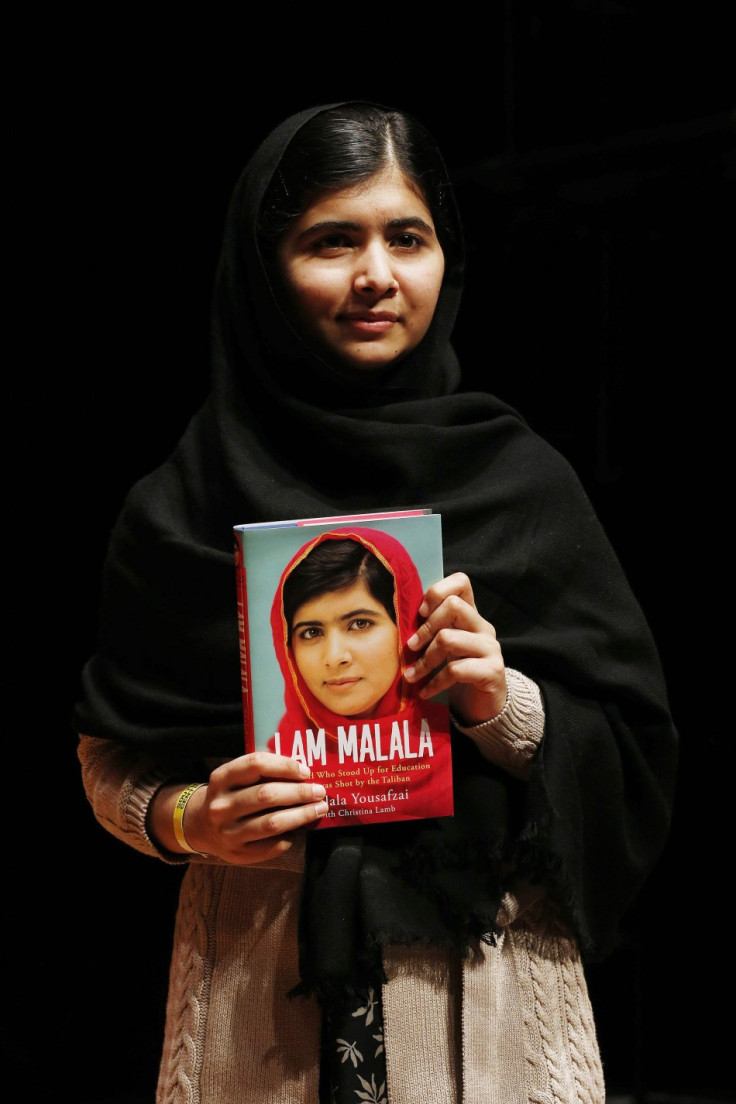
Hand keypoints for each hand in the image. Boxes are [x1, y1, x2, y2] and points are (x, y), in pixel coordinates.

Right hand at [182, 752, 327, 864]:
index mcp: (221, 779)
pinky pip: (270, 847)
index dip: (284, 766)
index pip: (255, 765)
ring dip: (301, 815)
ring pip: (271, 823)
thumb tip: (304, 773)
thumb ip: (261, 772)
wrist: (200, 826)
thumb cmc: (229, 795)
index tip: (306, 771)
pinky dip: (289, 838)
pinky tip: (299, 830)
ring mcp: (227, 833)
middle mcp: (221, 805)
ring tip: (319, 809)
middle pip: (266, 795)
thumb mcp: (234, 777)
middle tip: (320, 791)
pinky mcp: (237, 854)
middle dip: (299, 793)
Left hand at [403, 572, 506, 725]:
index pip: (461, 582)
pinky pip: (455, 669)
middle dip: (426, 628)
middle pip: (453, 606)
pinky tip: (425, 691)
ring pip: (449, 638)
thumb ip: (433, 630)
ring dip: (425, 660)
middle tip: (410, 647)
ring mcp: (490, 648)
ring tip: (411, 676)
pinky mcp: (492, 670)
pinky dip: (435, 682)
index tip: (420, 613)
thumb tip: (399, 619)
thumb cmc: (461, 674)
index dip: (438, 591)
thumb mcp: (446, 648)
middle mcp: (483, 627)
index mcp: (471, 616)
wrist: (486, 707)